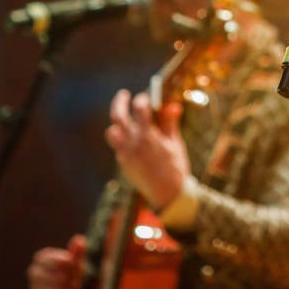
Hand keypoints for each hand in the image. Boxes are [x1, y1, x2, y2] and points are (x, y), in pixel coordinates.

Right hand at [26, 233, 86, 288]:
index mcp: (41, 258)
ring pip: (53, 288)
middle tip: (76, 279)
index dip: (64, 263)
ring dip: (67, 288)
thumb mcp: (75, 260)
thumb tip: (79, 239)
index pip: (51, 259)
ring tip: (75, 287)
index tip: (73, 265)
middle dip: (67, 277)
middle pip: (52, 274)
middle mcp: (34, 272)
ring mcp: (34, 288)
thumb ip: (77, 252)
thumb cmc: (71, 271)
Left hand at [104, 89, 189, 209]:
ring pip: (112, 132)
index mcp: (148, 137)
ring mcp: (125, 154)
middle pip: (117, 116)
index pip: (140, 109)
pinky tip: (135, 140)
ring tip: (127, 120)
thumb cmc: (176, 167)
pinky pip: (118, 146)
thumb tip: (172, 105)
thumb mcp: (175, 143)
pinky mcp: (123, 163)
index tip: (146, 97)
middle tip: (123, 94)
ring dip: (118, 123)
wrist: (168, 194)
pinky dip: (124, 139)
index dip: (143, 99)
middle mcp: (132, 144)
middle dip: (119, 102)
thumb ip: (170, 123)